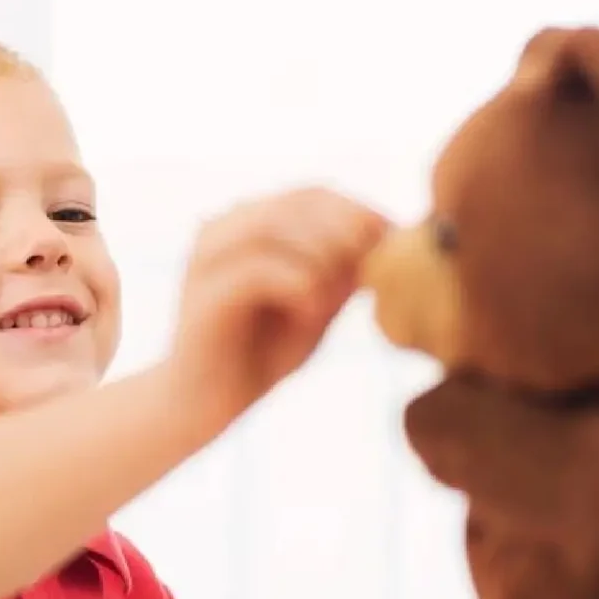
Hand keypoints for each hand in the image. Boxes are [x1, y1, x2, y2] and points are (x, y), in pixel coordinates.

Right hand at [166, 188, 389, 434]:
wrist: (204, 405)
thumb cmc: (261, 354)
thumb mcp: (316, 305)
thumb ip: (343, 272)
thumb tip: (391, 240)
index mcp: (247, 225)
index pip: (311, 193)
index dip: (358, 210)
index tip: (395, 239)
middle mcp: (222, 230)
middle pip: (295, 201)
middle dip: (345, 229)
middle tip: (372, 265)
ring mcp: (208, 259)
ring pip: (274, 226)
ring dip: (321, 255)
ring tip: (340, 292)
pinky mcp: (204, 295)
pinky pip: (257, 270)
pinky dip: (297, 284)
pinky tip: (313, 312)